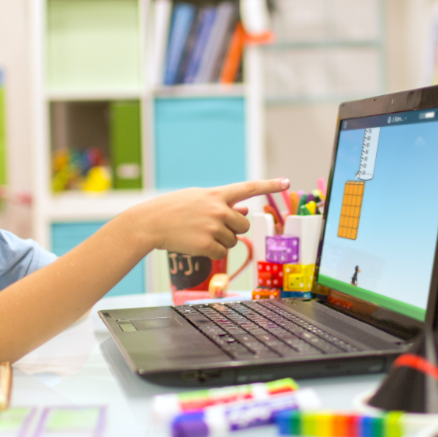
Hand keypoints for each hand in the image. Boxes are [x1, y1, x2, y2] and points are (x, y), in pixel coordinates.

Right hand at [130, 178, 289, 258]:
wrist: (150, 222)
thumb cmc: (173, 209)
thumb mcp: (198, 199)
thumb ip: (222, 204)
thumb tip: (244, 211)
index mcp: (217, 194)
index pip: (249, 188)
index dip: (269, 185)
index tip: (287, 183)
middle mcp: (218, 209)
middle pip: (244, 225)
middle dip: (234, 229)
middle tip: (214, 228)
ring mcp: (213, 227)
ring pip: (233, 241)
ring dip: (221, 241)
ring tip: (199, 234)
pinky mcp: (206, 244)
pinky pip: (221, 253)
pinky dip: (212, 253)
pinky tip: (196, 244)